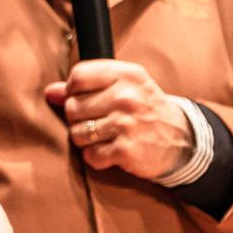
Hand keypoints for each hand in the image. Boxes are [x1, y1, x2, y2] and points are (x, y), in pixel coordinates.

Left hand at [45, 59, 193, 182]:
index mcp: (126, 75)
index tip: (84, 98)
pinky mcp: (126, 150)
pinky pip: (90, 156)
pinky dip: (96, 157)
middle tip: (99, 121)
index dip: (73, 90)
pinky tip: (111, 151)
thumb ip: (85, 86)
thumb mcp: (123, 88)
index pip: (78, 76)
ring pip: (77, 133)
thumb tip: (50, 92)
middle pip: (73, 107)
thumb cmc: (145, 110)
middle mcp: (126, 97)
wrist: (182, 140)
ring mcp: (126, 124)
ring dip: (86, 140)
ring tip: (104, 137)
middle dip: (79, 118)